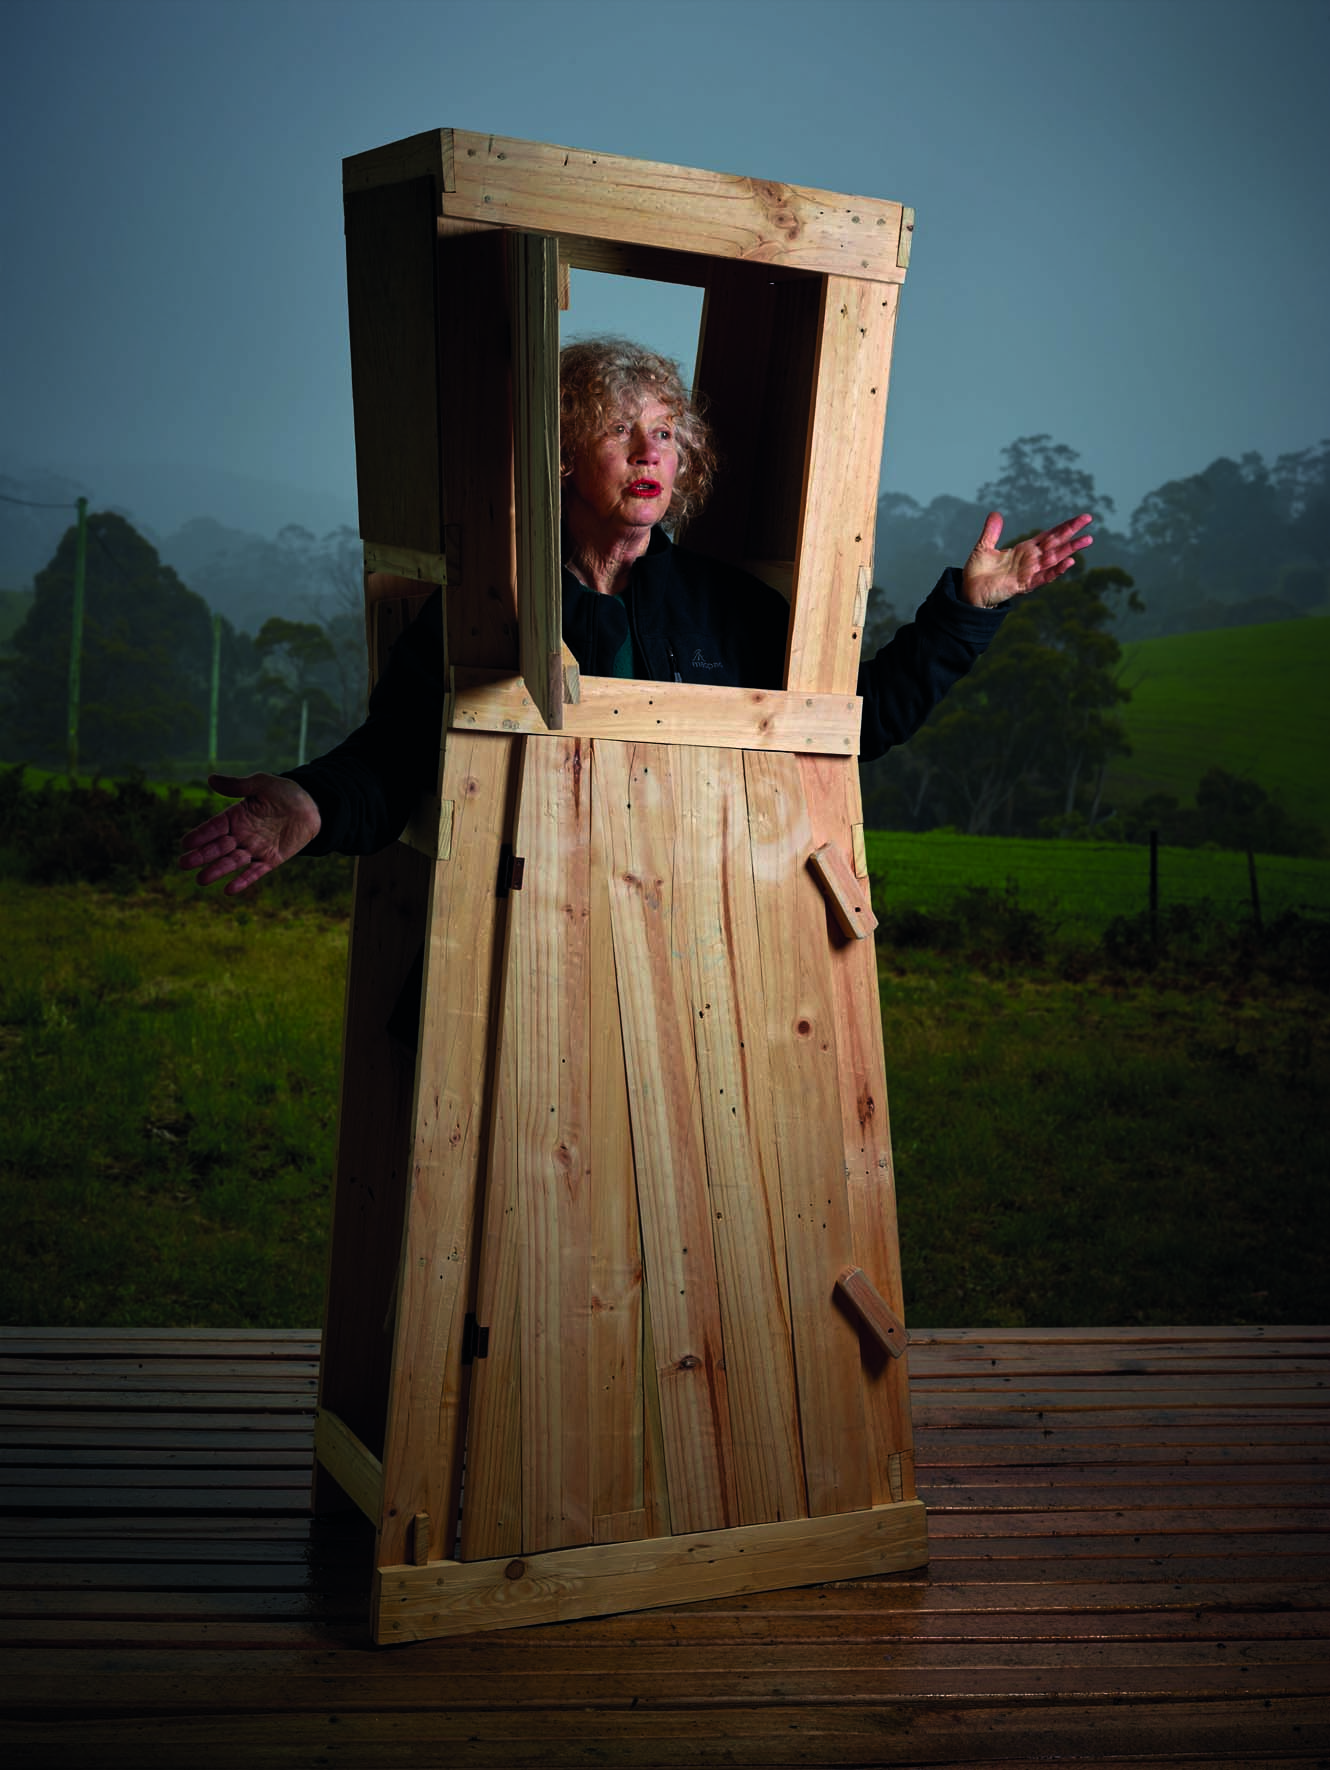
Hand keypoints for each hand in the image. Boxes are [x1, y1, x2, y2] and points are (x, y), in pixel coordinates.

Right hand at [178, 772, 321, 894]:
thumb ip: (237, 785)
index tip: (185, 843)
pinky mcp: (270, 861)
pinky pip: (255, 873)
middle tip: (183, 864)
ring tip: (200, 880)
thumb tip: (210, 779)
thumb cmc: (284, 793)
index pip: (214, 827)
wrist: (311, 807)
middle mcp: (241, 835)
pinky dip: (243, 881)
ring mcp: (255, 849)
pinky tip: (229, 890)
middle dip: (201, 856)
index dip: (200, 835)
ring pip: (233, 862)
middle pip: (218, 847)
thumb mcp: (261, 784)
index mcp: (235, 817)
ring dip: (217, 871)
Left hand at [961, 512, 1093, 608]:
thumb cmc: (977, 572)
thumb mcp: (984, 547)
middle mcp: (1030, 560)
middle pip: (1056, 543)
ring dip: (1070, 550)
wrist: (969, 592)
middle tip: (1088, 519)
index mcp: (1024, 549)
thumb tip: (995, 513)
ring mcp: (1028, 572)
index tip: (1081, 518)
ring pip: (1054, 559)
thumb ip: (992, 531)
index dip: (1064, 526)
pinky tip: (1068, 562)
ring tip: (1086, 540)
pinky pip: (1043, 578)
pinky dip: (1056, 571)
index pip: (1049, 535)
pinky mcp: (1023, 584)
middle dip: (1072, 532)